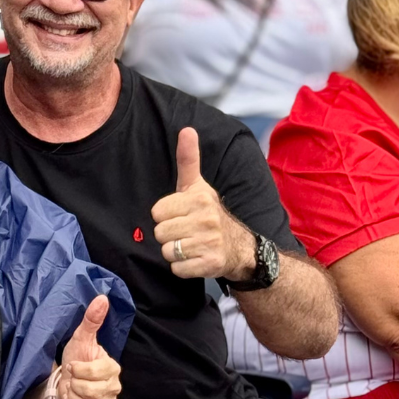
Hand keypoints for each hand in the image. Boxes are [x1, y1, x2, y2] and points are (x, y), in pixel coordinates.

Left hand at [56, 295, 121, 398]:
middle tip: (73, 377)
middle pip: (88, 389)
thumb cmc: (76, 359)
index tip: (73, 365)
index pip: (94, 372)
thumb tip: (102, 298)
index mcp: (112, 367)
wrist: (66, 382)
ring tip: (73, 388)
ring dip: (71, 394)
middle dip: (73, 382)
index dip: (78, 369)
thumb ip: (91, 320)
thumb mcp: (80, 338)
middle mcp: (114, 387)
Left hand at [151, 128, 256, 279]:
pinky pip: (177, 269)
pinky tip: (195, 259)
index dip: (165, 216)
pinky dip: (183, 268)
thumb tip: (186, 129)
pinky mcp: (210, 264)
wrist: (241, 248)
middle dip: (169, 235)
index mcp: (198, 199)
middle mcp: (205, 219)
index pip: (156, 212)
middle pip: (159, 232)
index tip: (181, 216)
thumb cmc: (210, 214)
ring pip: (166, 251)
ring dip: (175, 252)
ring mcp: (209, 243)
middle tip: (186, 232)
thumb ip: (188, 160)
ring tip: (191, 245)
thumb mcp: (198, 186)